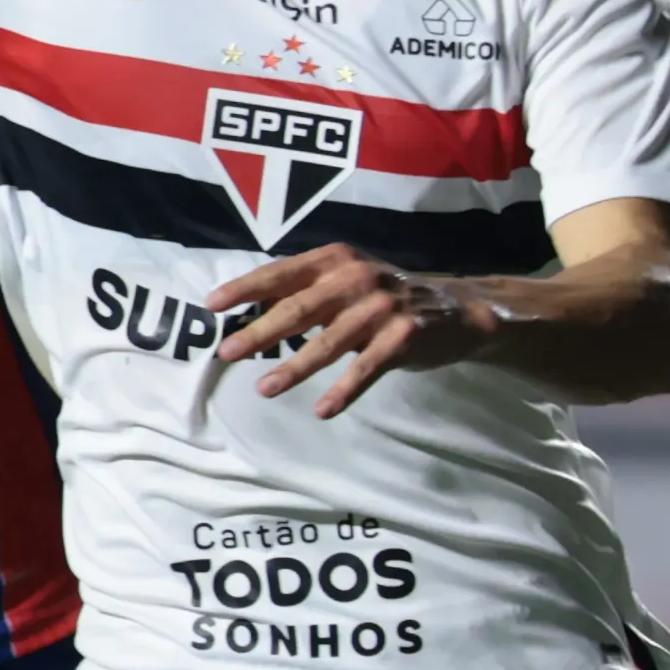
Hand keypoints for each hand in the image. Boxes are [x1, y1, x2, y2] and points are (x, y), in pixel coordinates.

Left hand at [216, 246, 505, 417]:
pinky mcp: (404, 335)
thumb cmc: (384, 297)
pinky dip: (344, 390)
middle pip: (299, 308)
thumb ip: (304, 292)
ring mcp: (382, 306)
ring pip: (329, 342)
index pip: (281, 273)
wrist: (456, 309)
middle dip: (260, 331)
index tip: (212, 305)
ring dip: (295, 367)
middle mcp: (356, 276)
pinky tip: (323, 409)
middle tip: (227, 352)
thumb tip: (248, 314)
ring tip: (265, 388)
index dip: (245, 288)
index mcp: (335, 259)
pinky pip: (367, 368)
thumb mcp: (345, 281)